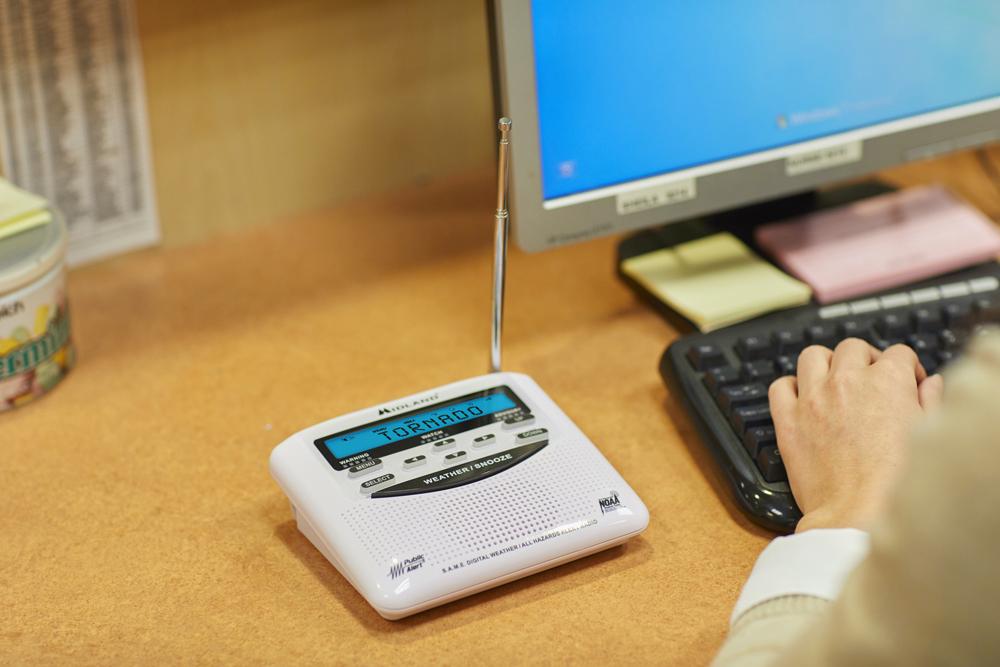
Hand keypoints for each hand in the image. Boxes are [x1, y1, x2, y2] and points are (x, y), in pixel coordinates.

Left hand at [769, 338, 943, 532]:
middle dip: (865, 360)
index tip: (906, 384)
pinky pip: (779, 387)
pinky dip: (789, 388)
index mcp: (887, 381)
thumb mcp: (928, 435)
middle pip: (853, 348)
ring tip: (833, 382)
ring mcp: (813, 398)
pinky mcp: (788, 420)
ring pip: (812, 356)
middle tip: (870, 381)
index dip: (905, 368)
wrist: (859, 513)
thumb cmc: (898, 482)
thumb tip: (930, 384)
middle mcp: (847, 381)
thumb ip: (931, 401)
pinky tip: (801, 400)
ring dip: (824, 364)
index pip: (898, 353)